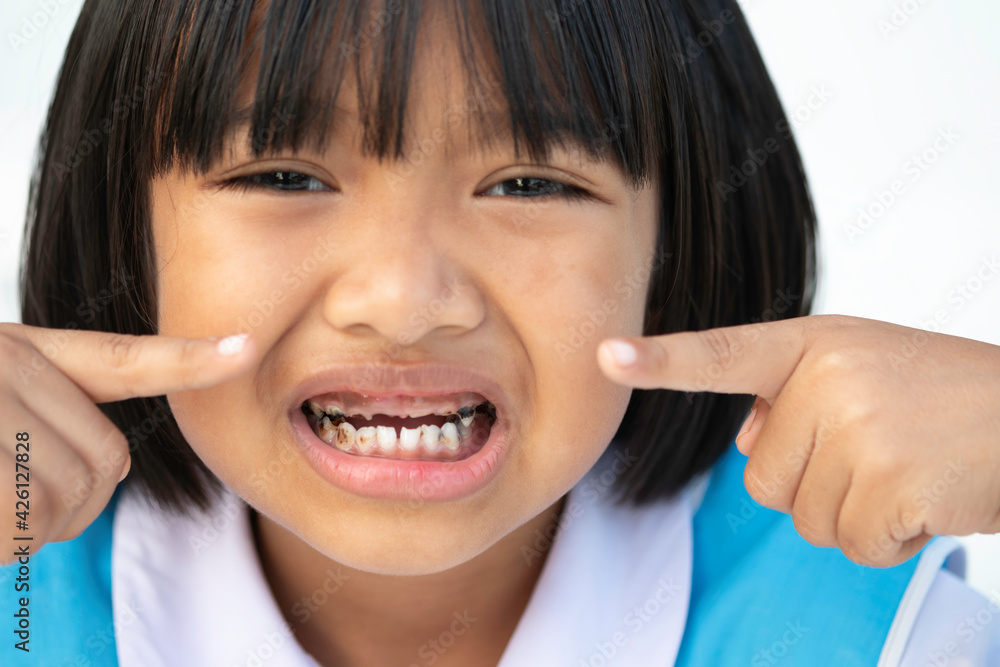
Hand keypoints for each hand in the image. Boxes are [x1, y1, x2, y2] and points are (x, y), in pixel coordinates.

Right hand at [0, 323, 254, 564]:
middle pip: (107, 457)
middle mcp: (9, 355)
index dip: (189, 360)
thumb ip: (56, 428)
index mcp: (23, 352)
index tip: (247, 348)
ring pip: (70, 492)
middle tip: (10, 507)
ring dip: (30, 528)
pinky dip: (8, 538)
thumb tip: (117, 470)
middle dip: (70, 506)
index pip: (123, 359)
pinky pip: (29, 514)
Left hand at [597, 314, 999, 566]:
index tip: (608, 356)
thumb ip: (795, 396)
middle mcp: (828, 377)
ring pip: (804, 517)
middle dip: (816, 484)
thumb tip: (748, 438)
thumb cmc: (945, 396)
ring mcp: (859, 425)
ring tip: (906, 469)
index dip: (662, 360)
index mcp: (813, 344)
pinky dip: (889, 540)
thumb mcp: (864, 367)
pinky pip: (853, 545)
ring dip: (853, 513)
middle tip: (881, 451)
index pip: (724, 353)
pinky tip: (925, 499)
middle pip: (763, 479)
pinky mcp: (890, 479)